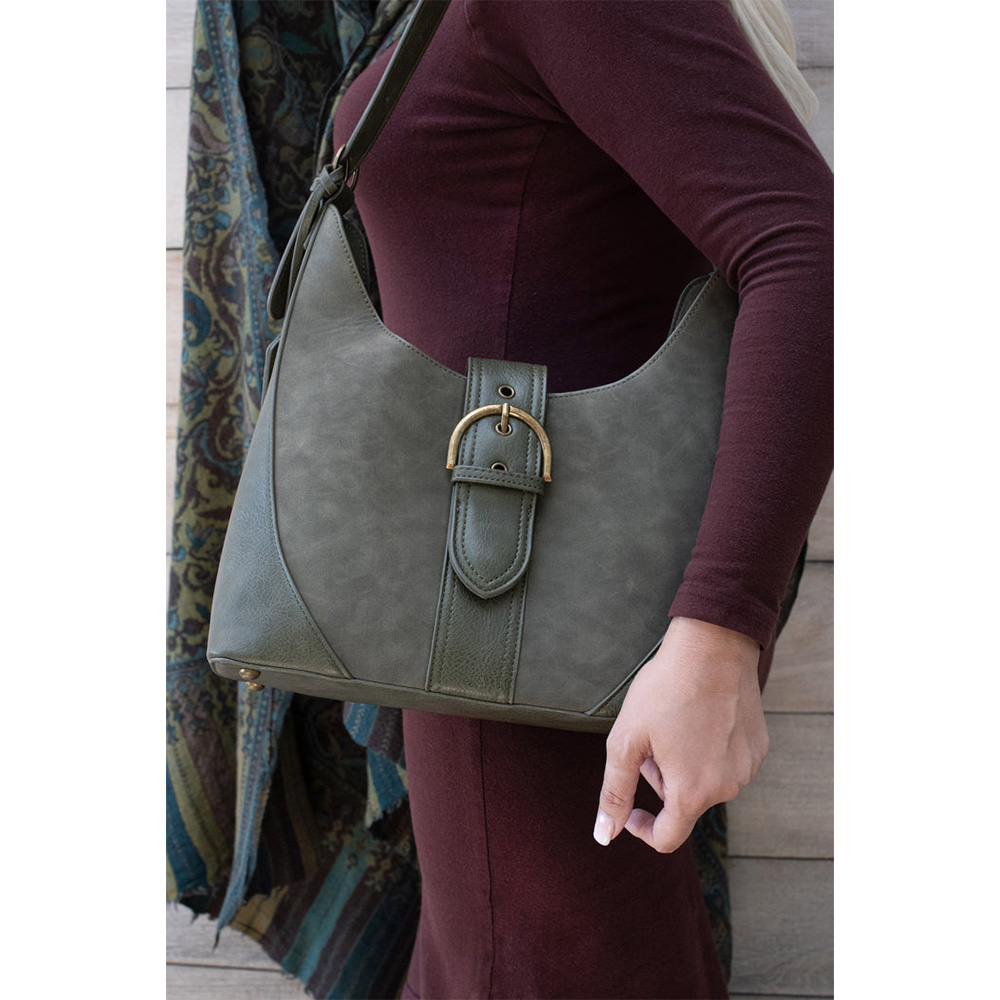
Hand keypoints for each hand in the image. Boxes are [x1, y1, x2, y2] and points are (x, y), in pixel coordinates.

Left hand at [593, 616, 766, 852]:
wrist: (712, 646)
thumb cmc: (666, 689)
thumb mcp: (627, 739)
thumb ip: (615, 792)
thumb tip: (605, 835)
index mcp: (692, 792)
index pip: (667, 838)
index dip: (641, 827)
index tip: (631, 807)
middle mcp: (727, 788)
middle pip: (684, 804)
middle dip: (661, 781)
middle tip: (650, 740)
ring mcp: (747, 768)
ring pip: (706, 783)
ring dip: (684, 766)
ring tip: (674, 724)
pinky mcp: (758, 748)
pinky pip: (726, 764)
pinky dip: (707, 752)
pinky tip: (699, 718)